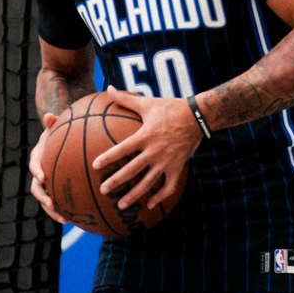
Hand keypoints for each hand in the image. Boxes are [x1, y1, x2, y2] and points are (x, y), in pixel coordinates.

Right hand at [29, 113, 66, 223]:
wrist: (58, 142)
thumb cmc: (59, 132)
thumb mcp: (56, 126)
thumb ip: (53, 123)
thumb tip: (50, 116)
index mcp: (37, 157)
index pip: (34, 165)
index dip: (37, 171)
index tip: (42, 177)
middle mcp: (38, 173)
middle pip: (36, 188)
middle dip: (43, 198)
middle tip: (52, 204)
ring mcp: (45, 184)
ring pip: (45, 200)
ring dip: (52, 211)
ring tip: (64, 220)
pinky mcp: (53, 190)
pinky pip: (56, 202)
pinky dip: (62, 211)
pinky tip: (73, 220)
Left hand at [94, 88, 201, 210]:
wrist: (198, 117)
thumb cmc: (170, 108)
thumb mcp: (147, 102)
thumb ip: (126, 98)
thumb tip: (107, 88)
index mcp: (145, 136)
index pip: (122, 149)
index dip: (108, 158)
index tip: (95, 166)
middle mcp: (154, 151)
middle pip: (132, 170)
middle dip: (116, 182)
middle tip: (104, 190)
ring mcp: (166, 162)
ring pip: (148, 183)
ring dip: (134, 195)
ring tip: (121, 205)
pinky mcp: (177, 168)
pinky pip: (168, 187)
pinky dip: (159, 197)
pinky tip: (149, 205)